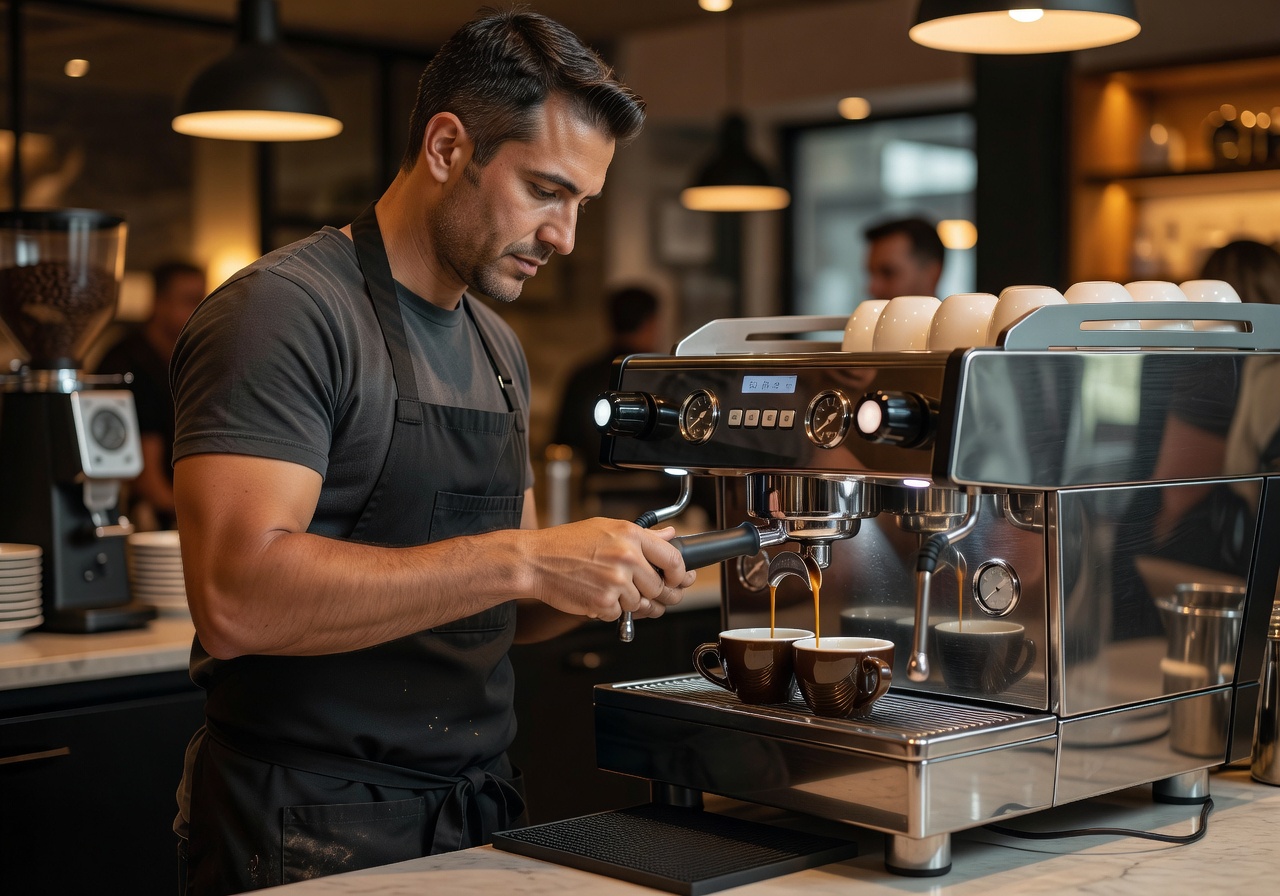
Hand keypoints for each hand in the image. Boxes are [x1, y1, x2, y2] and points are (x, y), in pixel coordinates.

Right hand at [523, 519, 694, 620]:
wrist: (535, 561)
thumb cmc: (566, 544)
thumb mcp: (606, 528)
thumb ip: (642, 535)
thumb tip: (669, 535)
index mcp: (631, 535)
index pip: (673, 559)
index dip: (680, 574)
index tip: (677, 580)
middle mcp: (627, 557)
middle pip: (660, 587)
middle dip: (655, 595)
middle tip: (644, 594)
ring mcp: (616, 581)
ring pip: (640, 603)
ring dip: (627, 602)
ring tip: (607, 588)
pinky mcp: (604, 602)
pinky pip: (619, 614)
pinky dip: (608, 610)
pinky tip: (594, 594)